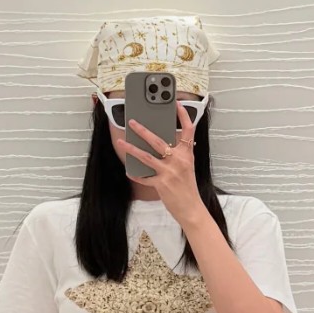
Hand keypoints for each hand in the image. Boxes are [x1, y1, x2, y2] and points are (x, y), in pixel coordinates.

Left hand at [122, 100, 203, 223]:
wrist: (191, 208)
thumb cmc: (188, 188)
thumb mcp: (187, 167)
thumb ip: (177, 155)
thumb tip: (162, 146)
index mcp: (187, 154)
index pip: (188, 130)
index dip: (183, 116)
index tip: (177, 104)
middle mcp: (178, 160)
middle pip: (158, 140)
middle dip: (143, 130)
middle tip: (132, 122)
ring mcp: (169, 172)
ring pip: (146, 156)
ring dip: (132, 149)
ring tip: (122, 142)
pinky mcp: (161, 184)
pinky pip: (144, 177)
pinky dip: (136, 174)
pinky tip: (129, 171)